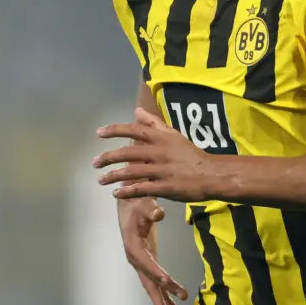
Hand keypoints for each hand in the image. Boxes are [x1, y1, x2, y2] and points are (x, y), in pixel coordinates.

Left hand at [94, 107, 216, 202]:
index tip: (99, 133)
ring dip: (113, 176)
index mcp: (161, 138)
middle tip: (94, 162)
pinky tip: (117, 194)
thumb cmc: (190, 154)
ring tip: (101, 180)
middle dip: (108, 157)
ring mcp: (162, 170)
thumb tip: (136, 110)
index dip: (115, 130)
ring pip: (131, 172)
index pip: (134, 130)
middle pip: (128, 153)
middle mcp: (159, 152)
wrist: (211, 174)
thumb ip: (153, 123)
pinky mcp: (165, 187)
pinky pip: (141, 189)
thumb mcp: (173, 135)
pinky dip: (127, 192)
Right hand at [118, 196, 188, 304]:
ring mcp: (140, 261)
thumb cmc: (137, 203)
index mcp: (133, 245)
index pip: (146, 261)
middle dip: (159, 297)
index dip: (156, 272)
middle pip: (148, 280)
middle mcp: (134, 257)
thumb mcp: (143, 203)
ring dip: (162, 299)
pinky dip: (164, 291)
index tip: (168, 282)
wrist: (129, 203)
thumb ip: (151, 209)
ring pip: (151, 284)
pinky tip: (173, 304)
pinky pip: (155, 280)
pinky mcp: (147, 261)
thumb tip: (159, 212)